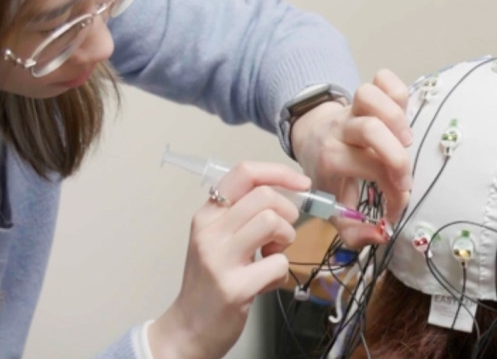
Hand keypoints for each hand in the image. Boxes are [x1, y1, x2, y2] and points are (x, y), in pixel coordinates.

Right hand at [149, 162, 308, 358]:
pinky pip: (278, 263)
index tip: (302, 183)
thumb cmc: (211, 281)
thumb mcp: (219, 239)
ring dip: (286, 238)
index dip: (279, 172)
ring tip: (273, 253)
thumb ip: (244, 215)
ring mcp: (219, 259)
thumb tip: (288, 193)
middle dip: (288, 212)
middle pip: (265, 196)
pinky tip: (266, 280)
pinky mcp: (234, 288)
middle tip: (282, 234)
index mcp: (207, 215)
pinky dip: (281, 271)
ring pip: (272, 222)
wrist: (189, 328)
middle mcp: (209, 232)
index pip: (244, 173)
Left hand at [291, 69, 411, 247]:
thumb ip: (354, 230)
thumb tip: (382, 235)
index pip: (368, 168)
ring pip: (370, 96)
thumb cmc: (329, 175)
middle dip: (397, 156)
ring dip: (396, 118)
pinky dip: (397, 91)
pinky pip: (383, 79)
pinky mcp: (367, 95)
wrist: (311, 137)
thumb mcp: (332, 208)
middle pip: (370, 129)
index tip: (398, 207)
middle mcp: (340, 129)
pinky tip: (402, 114)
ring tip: (405, 141)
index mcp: (331, 157)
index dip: (394, 192)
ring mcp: (352, 108)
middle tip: (404, 176)